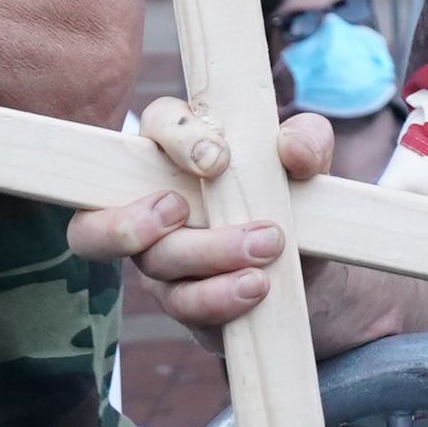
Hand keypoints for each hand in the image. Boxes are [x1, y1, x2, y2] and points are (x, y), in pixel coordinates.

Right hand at [64, 104, 334, 338]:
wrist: (309, 268)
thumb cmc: (292, 198)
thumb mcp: (309, 165)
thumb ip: (308, 141)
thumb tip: (291, 146)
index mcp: (181, 146)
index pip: (157, 124)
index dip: (176, 139)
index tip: (218, 160)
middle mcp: (154, 196)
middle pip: (118, 208)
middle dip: (144, 218)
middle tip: (183, 211)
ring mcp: (159, 253)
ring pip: (154, 260)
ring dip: (208, 255)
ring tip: (265, 251)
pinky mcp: (178, 297)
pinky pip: (183, 302)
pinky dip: (219, 296)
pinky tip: (256, 288)